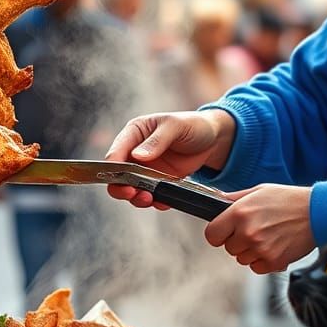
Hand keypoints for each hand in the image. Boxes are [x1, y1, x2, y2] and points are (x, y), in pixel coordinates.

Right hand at [105, 110, 234, 208]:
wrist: (213, 139)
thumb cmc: (193, 124)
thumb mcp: (175, 126)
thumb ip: (157, 141)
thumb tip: (137, 156)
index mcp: (135, 133)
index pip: (116, 152)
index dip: (113, 167)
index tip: (118, 179)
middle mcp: (136, 152)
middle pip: (119, 175)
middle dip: (122, 187)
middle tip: (133, 193)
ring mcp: (147, 169)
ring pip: (133, 188)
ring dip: (138, 197)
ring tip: (150, 199)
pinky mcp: (160, 182)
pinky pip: (152, 195)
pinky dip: (156, 201)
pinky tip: (164, 202)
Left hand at [204, 184, 314, 273]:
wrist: (317, 212)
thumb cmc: (289, 200)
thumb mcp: (259, 191)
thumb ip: (235, 199)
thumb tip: (217, 201)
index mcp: (239, 213)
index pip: (212, 235)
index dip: (219, 233)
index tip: (225, 232)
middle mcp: (248, 232)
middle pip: (228, 248)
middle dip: (238, 241)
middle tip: (255, 230)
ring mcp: (260, 249)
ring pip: (242, 259)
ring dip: (251, 251)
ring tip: (268, 236)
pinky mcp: (273, 262)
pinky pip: (256, 268)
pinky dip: (263, 260)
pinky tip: (274, 246)